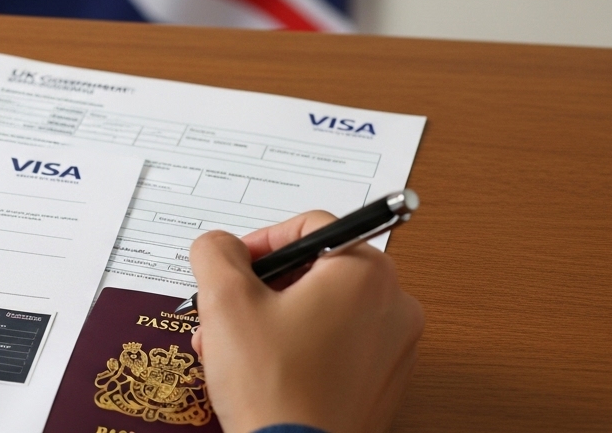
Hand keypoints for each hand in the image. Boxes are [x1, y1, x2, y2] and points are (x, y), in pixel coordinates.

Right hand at [188, 212, 423, 432]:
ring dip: (273, 318)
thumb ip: (216, 252)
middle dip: (261, 288)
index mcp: (365, 273)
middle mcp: (394, 305)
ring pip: (323, 309)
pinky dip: (299, 348)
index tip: (232, 266)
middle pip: (316, 270)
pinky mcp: (383, 383)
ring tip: (234, 346)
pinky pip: (337, 346)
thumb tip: (220, 245)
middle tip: (226, 311)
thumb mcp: (225, 301)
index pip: (310, 226)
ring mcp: (394, 349)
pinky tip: (262, 371)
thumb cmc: (272, 385)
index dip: (261, 241)